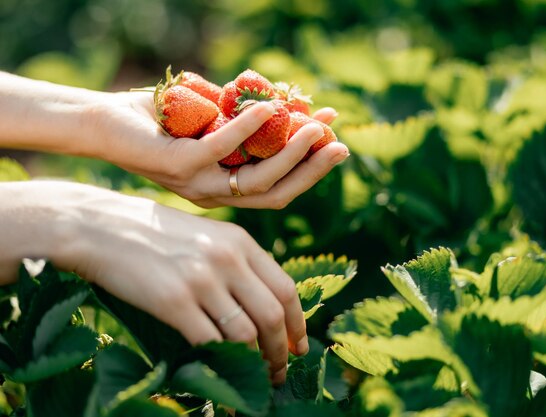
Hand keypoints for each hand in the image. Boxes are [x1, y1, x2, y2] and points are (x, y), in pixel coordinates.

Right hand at [0, 181, 306, 384]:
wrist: (101, 226)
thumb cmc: (154, 233)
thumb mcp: (207, 235)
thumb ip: (237, 262)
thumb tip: (262, 305)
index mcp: (240, 241)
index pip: (286, 289)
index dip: (298, 324)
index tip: (299, 346)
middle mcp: (228, 258)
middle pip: (272, 315)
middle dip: (281, 351)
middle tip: (279, 371)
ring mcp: (201, 279)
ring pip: (246, 333)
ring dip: (256, 362)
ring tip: (255, 377)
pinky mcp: (173, 300)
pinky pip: (210, 342)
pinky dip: (221, 364)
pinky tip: (221, 374)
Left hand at [93, 91, 349, 208]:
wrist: (103, 124)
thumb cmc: (158, 123)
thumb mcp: (209, 122)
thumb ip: (241, 120)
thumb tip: (281, 103)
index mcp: (224, 189)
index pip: (278, 187)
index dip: (309, 169)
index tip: (335, 142)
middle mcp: (214, 194)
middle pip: (276, 191)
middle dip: (312, 169)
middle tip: (340, 143)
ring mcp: (198, 183)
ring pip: (257, 178)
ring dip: (291, 152)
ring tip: (314, 125)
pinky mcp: (180, 165)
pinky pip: (222, 147)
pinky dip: (249, 126)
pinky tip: (271, 105)